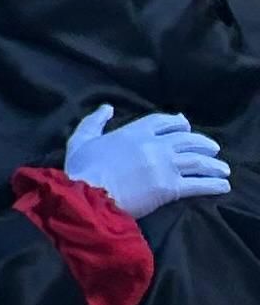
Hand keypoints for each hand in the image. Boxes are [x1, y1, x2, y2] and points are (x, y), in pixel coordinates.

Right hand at [64, 104, 234, 218]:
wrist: (88, 196)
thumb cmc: (82, 169)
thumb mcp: (81, 139)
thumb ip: (95, 121)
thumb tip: (107, 107)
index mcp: (133, 132)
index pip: (164, 121)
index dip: (178, 123)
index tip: (186, 126)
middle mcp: (154, 145)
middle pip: (188, 139)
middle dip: (203, 143)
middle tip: (212, 149)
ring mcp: (165, 166)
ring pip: (198, 160)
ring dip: (214, 164)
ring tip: (223, 169)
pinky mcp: (171, 188)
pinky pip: (199, 184)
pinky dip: (214, 184)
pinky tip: (223, 186)